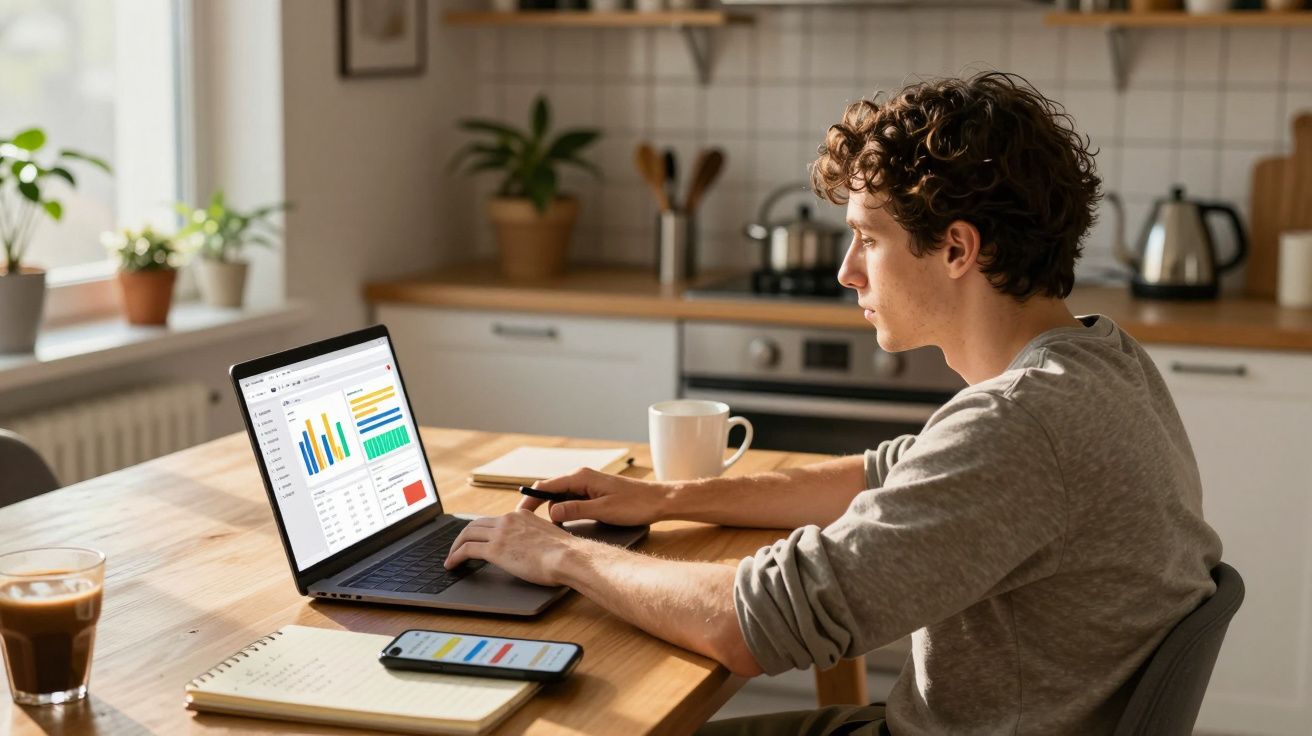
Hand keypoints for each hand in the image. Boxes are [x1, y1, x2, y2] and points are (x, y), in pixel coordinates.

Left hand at [444, 510, 578, 586]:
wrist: (567, 557)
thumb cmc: (564, 553)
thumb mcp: (549, 537)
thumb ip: (537, 537)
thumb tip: (535, 549)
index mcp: (521, 516)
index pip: (494, 520)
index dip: (482, 529)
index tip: (476, 538)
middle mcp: (508, 520)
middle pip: (476, 524)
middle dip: (464, 536)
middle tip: (458, 547)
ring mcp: (500, 534)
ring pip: (467, 534)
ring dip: (455, 546)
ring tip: (451, 557)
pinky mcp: (494, 549)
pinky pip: (466, 550)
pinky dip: (455, 556)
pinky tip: (452, 565)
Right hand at [517, 467, 673, 525]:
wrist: (658, 501)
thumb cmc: (635, 505)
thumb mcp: (603, 510)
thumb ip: (576, 510)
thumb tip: (551, 512)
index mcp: (581, 477)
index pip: (545, 486)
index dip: (529, 500)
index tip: (517, 515)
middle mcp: (581, 477)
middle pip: (549, 490)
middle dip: (536, 507)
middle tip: (525, 526)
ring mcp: (587, 484)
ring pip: (560, 496)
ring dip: (551, 510)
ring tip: (543, 529)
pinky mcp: (593, 492)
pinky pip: (570, 500)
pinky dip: (563, 510)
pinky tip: (563, 524)